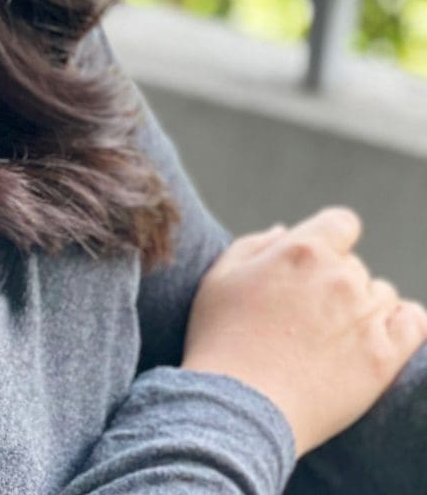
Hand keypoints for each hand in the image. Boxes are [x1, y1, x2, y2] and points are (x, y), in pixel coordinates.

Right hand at [181, 205, 426, 457]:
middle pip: (354, 265)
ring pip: (382, 294)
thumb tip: (285, 232)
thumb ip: (255, 244)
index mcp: (302, 250)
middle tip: (305, 313)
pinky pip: (413, 323)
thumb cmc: (222, 337)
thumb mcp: (221, 276)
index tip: (315, 262)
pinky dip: (401, 323)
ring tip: (332, 334)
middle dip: (333, 280)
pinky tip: (378, 335)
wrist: (240, 404)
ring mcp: (365, 317)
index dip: (329, 238)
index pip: (341, 223)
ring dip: (362, 305)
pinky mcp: (384, 357)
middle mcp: (340, 277)